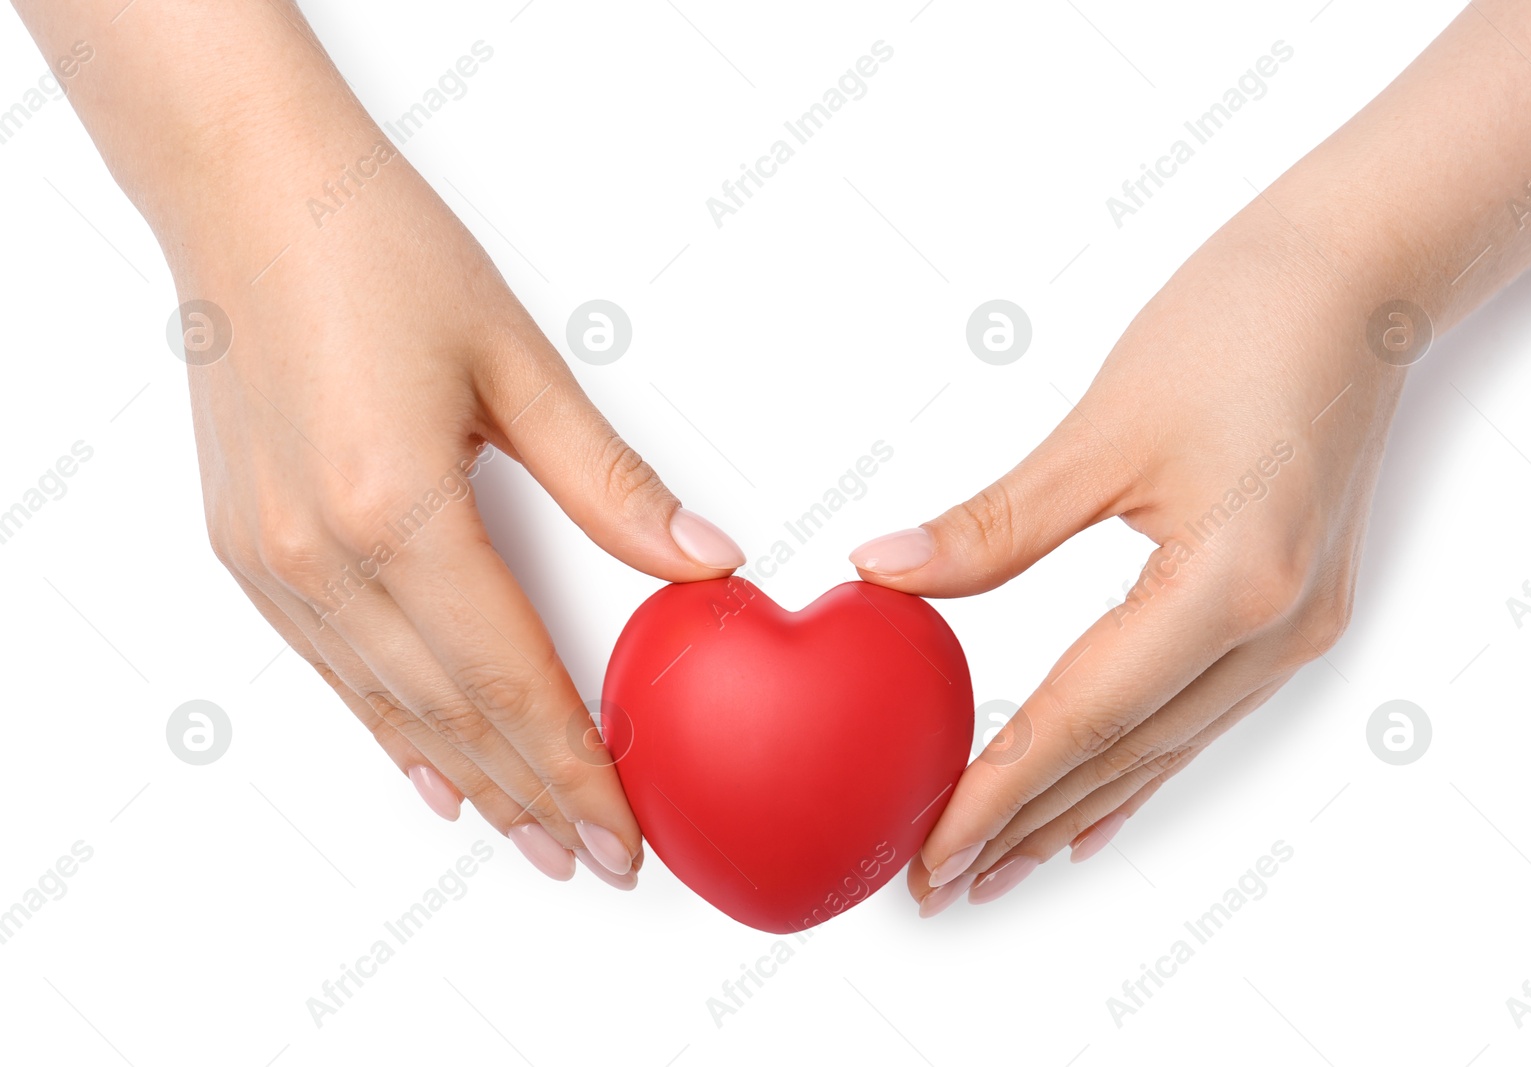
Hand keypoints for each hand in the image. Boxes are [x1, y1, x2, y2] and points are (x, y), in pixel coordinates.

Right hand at [180, 147, 744, 885]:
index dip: (577, 767)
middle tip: (597, 861)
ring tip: (531, 840)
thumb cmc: (375, 250)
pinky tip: (431, 774)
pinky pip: (335, 674)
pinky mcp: (247, 550)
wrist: (245, 191)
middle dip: (533, 799)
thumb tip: (703, 558)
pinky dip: (393, 732)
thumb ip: (610, 481)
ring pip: (390, 709)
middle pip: (453, 714)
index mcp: (396, 509)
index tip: (628, 831)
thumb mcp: (517, 363)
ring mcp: (271, 561)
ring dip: (468, 782)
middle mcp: (320, 555)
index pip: (512, 680)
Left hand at [851, 205, 1398, 912]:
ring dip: (1076, 807)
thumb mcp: (1103, 432)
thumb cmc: (1242, 324)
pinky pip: (1200, 715)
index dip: (1000, 789)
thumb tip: (885, 575)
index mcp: (1233, 584)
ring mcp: (1296, 628)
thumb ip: (994, 526)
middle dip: (1026, 823)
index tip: (932, 846)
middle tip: (939, 881)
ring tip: (1000, 863)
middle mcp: (1276, 628)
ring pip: (1164, 747)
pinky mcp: (1294, 611)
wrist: (1356, 277)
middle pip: (1124, 753)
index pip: (1086, 715)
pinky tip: (1095, 807)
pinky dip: (1137, 766)